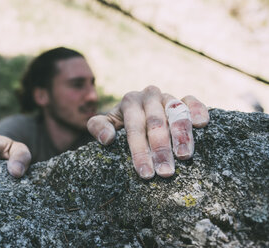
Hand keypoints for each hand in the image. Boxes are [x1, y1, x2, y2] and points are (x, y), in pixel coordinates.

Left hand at [87, 85, 208, 178]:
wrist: (137, 109)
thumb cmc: (121, 122)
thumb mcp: (105, 123)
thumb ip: (98, 127)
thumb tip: (107, 139)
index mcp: (129, 102)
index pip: (134, 127)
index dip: (139, 151)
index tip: (145, 173)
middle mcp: (149, 96)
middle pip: (156, 122)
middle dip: (161, 149)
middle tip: (165, 172)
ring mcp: (168, 97)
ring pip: (176, 112)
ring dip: (181, 134)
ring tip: (184, 156)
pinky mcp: (184, 99)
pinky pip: (192, 101)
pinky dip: (198, 110)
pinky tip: (201, 124)